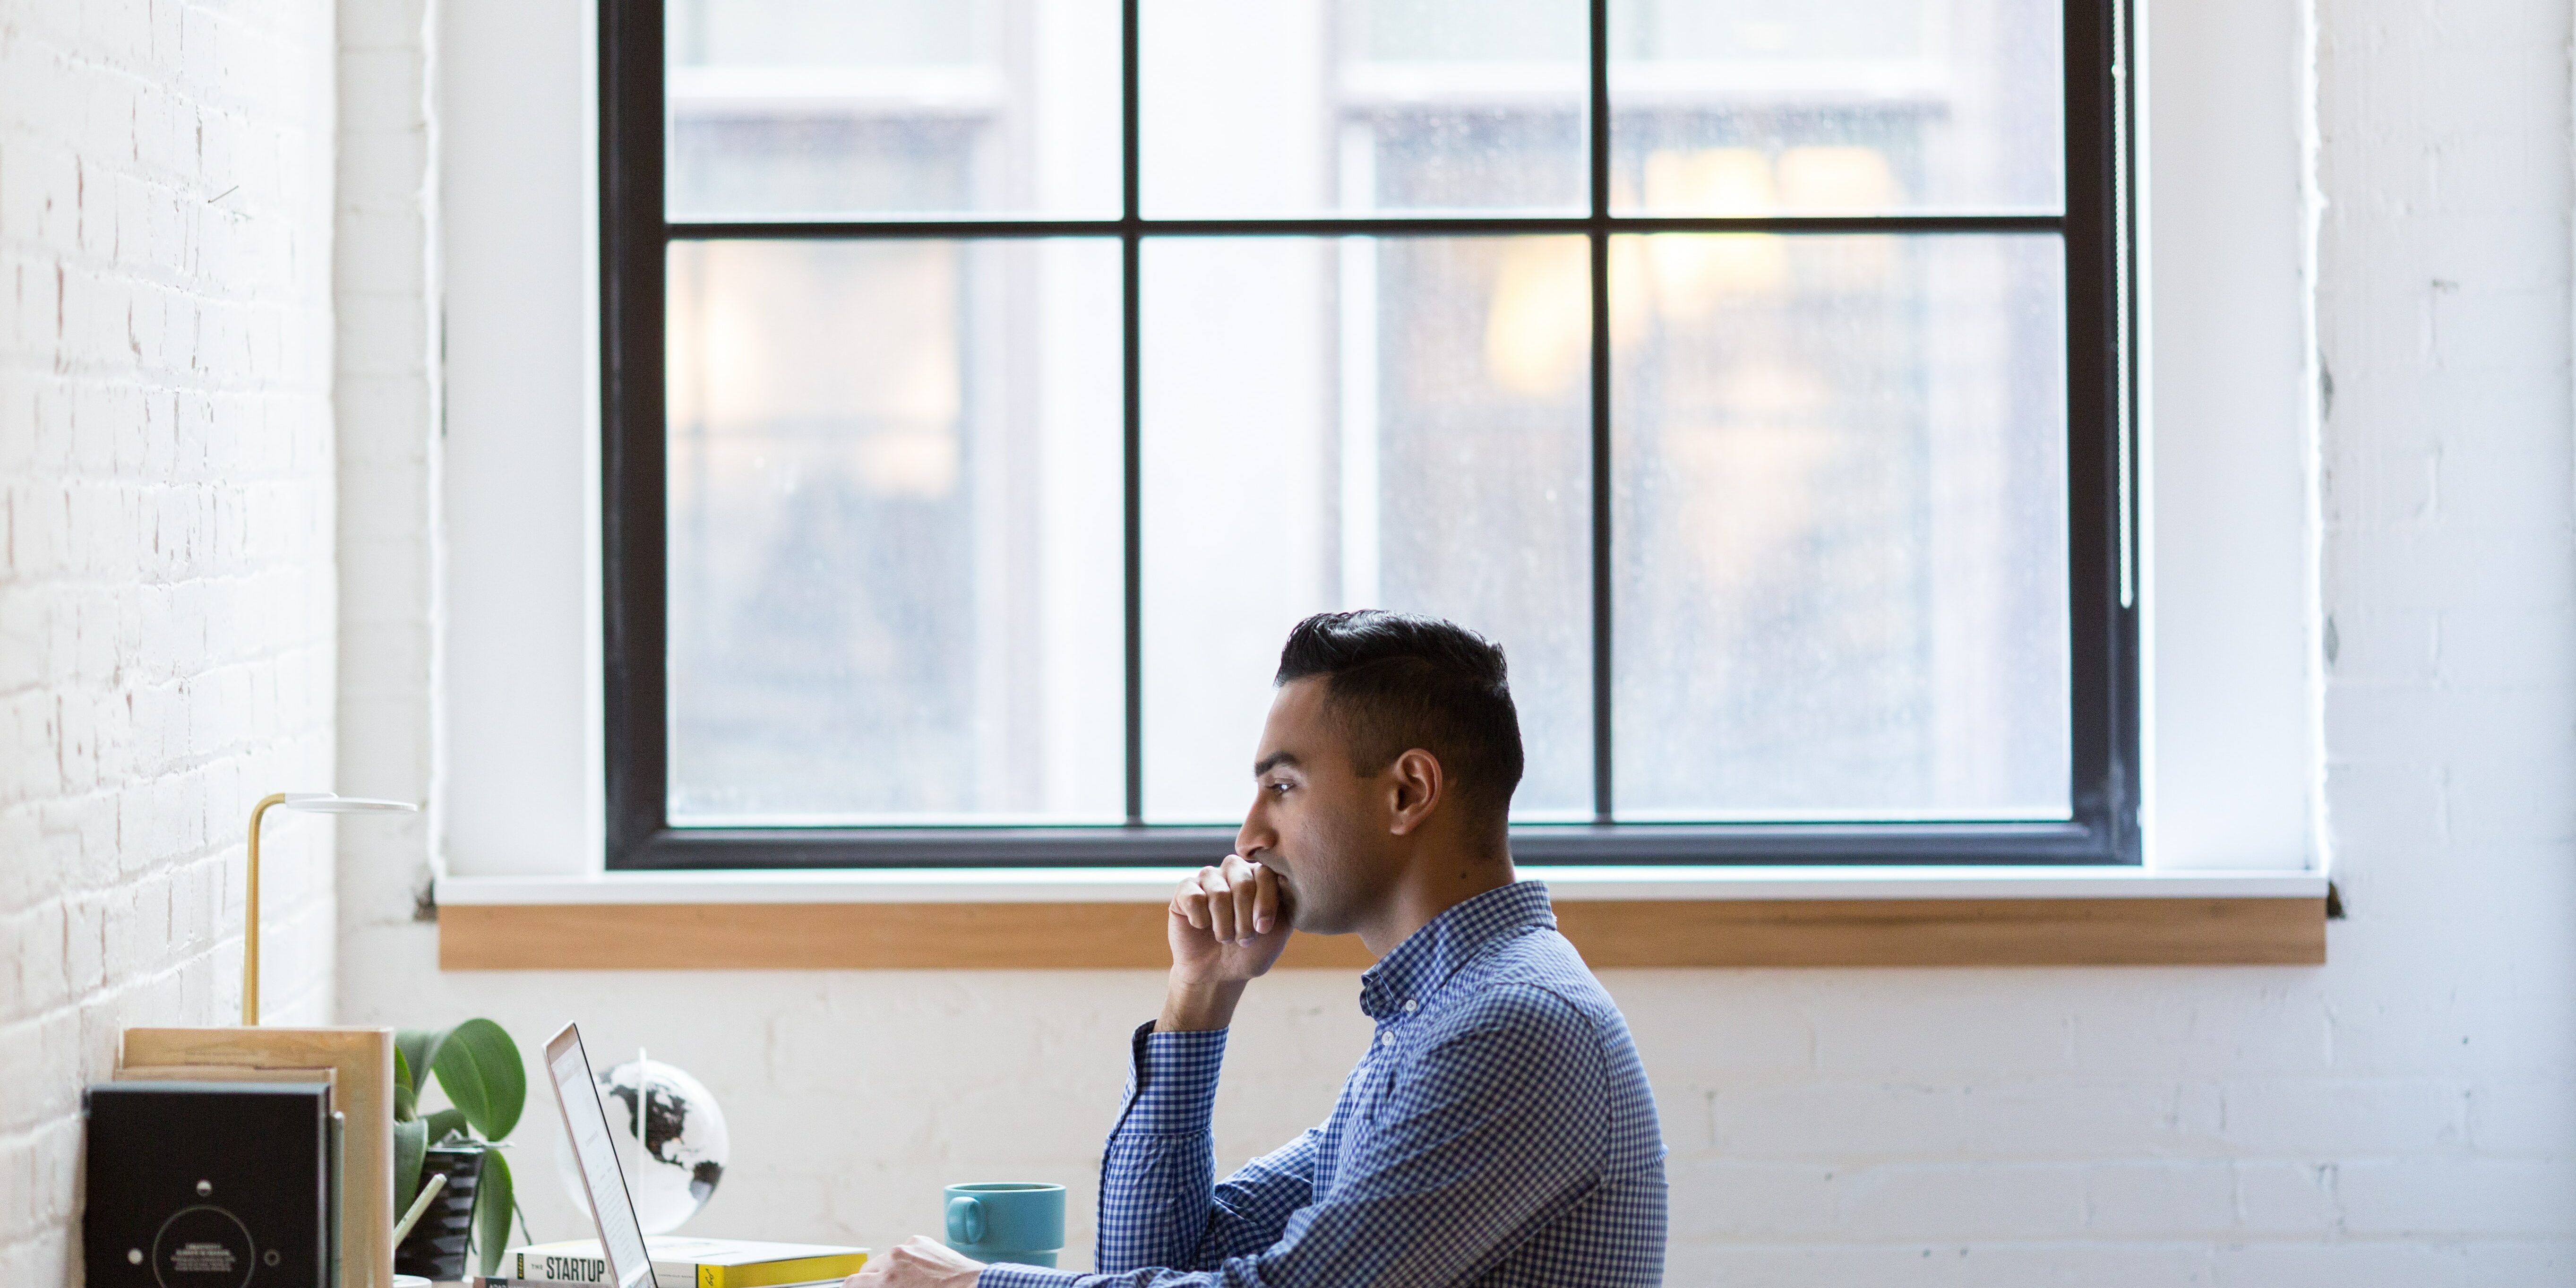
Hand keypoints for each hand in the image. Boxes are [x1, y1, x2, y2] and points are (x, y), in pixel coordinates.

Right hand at [846, 1236, 982, 1287]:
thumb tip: (876, 1286)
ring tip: (907, 1281)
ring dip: (889, 1269)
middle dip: (871, 1280)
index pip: (851, 1282)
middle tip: (883, 1287)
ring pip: (886, 1259)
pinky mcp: (920, 1240)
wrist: (971, 1287)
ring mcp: (906, 1247)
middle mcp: (892, 1260)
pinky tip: (921, 1271)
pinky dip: (907, 1260)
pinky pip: (904, 1250)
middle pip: (866, 1269)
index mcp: (886, 1281)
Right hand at [1161, 854, 1290, 1029]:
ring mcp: (1208, 878)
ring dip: (1224, 926)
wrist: (1218, 974)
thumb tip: (1286, 880)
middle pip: (1243, 883)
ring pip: (1219, 894)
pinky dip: (1201, 921)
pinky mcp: (1184, 890)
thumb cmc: (1251, 951)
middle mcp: (1234, 870)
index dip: (1266, 903)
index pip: (1266, 873)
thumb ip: (1287, 902)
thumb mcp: (1278, 930)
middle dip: (1245, 920)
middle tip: (1244, 940)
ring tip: (1225, 938)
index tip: (1263, 929)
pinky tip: (1202, 927)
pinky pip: (1194, 899)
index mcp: (1259, 875)